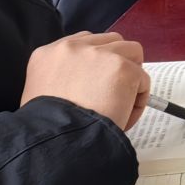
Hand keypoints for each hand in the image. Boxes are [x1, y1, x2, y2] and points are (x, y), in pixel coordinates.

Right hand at [23, 32, 150, 130]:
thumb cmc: (48, 130)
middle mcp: (72, 48)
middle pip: (111, 42)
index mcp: (48, 54)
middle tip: (114, 92)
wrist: (56, 142)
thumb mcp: (41, 95)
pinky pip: (143, 79)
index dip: (97, 63)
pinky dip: (139, 99)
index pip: (85, 43)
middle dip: (117, 63)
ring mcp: (99, 55)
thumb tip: (88, 81)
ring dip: (131, 77)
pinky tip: (123, 116)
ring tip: (120, 104)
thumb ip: (62, 79)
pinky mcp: (122, 68)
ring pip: (132, 54)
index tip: (99, 81)